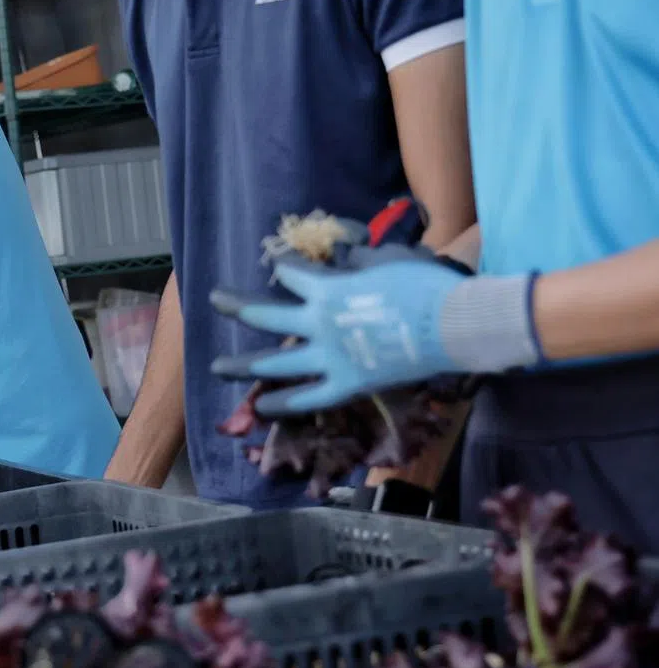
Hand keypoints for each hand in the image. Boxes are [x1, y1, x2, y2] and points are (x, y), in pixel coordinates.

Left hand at [211, 247, 466, 415]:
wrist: (452, 323)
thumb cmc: (424, 286)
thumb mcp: (385, 260)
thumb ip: (357, 263)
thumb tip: (346, 259)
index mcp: (327, 290)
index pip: (292, 274)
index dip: (284, 266)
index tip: (278, 265)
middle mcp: (319, 323)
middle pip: (266, 316)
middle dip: (238, 307)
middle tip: (215, 300)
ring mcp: (330, 357)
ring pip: (275, 364)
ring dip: (244, 365)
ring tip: (216, 367)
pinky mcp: (348, 383)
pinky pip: (309, 398)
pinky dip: (283, 404)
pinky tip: (260, 407)